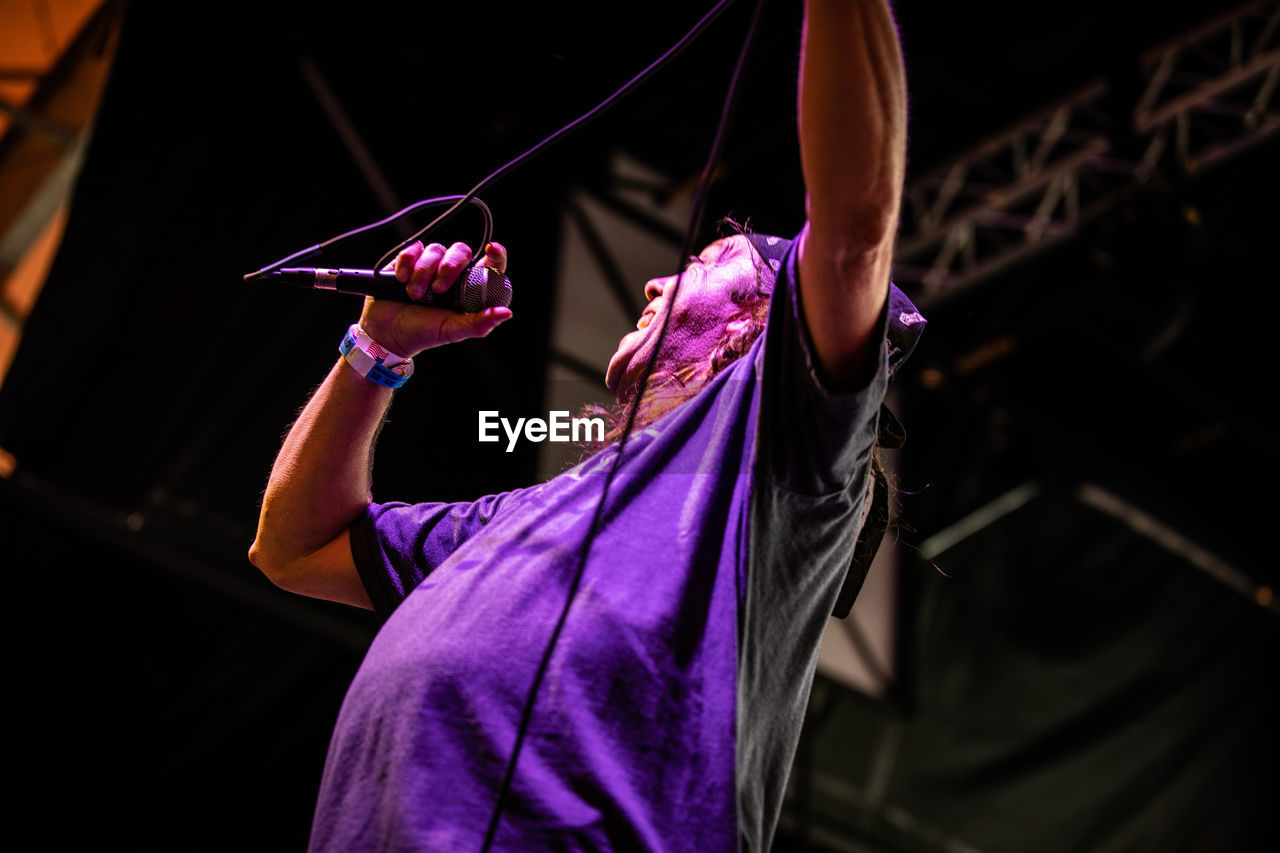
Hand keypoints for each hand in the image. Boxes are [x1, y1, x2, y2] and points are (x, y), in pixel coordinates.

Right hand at [358, 240, 511, 356]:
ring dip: (424, 272)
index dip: (496, 254)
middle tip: (438, 290)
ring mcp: (430, 265)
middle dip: (450, 267)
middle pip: (461, 251)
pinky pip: (413, 249)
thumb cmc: (424, 332)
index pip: (489, 265)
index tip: (493, 249)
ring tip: (415, 294)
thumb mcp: (453, 331)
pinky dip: (407, 263)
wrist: (387, 333)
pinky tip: (401, 280)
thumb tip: (506, 312)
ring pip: (436, 250)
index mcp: (468, 288)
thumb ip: (479, 323)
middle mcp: (452, 273)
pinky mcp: (408, 261)